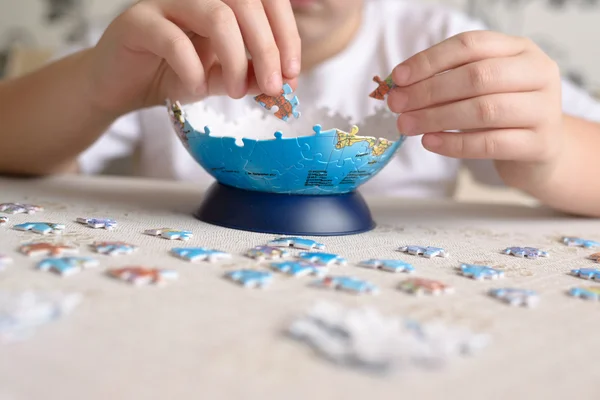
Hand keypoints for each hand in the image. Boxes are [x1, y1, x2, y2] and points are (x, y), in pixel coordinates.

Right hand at [85, 0, 300, 114]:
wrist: (123, 85)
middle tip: (273, 88)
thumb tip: (283, 82)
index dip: (286, 34)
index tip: (293, 72)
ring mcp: (166, 3)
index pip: (267, 0)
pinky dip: (193, 69)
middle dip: (267, 49)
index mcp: (222, 2)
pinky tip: (196, 88)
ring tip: (235, 92)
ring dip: (235, 60)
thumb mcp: (223, 77)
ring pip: (216, 15)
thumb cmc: (174, 74)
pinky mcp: (138, 22)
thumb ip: (250, 76)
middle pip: (247, 3)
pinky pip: (173, 39)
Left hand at [386, 30, 563, 187]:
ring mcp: (543, 110)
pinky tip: (429, 142)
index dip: (430, 60)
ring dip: (436, 117)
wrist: (540, 151)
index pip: (471, 45)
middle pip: (477, 76)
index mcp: (520, 49)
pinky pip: (490, 143)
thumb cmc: (502, 115)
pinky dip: (454, 144)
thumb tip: (400, 88)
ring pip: (484, 109)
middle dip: (429, 91)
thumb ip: (447, 81)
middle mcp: (538, 73)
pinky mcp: (539, 144)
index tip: (398, 77)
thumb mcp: (480, 89)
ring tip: (407, 125)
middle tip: (397, 105)